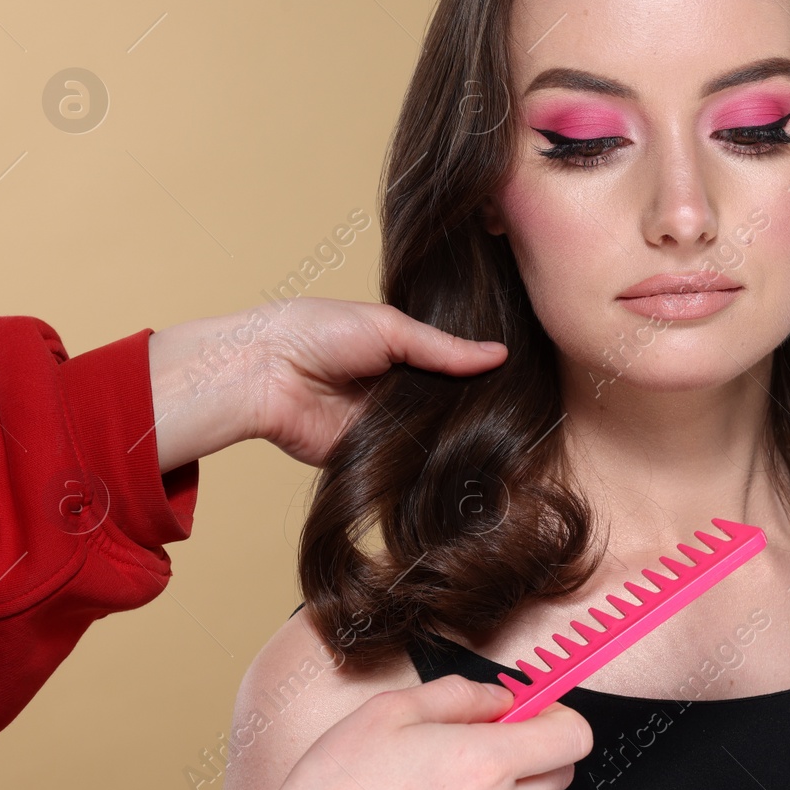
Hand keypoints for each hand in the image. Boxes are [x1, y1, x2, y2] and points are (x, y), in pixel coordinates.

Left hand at [149, 297, 507, 471]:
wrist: (267, 373)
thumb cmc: (318, 332)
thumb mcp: (391, 329)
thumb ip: (444, 348)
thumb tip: (500, 355)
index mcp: (401, 351)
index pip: (453, 365)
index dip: (481, 371)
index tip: (522, 376)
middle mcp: (397, 389)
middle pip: (448, 402)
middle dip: (474, 405)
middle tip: (519, 409)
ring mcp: (386, 424)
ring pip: (434, 433)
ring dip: (456, 434)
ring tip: (505, 434)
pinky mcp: (372, 455)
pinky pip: (409, 461)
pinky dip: (431, 460)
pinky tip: (468, 459)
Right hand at [249, 675, 591, 789]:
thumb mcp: (390, 713)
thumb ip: (458, 696)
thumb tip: (498, 698)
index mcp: (484, 764)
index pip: (574, 737)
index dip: (559, 716)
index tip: (536, 708)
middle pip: (558, 773)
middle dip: (533, 749)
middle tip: (487, 739)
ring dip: (502, 789)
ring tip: (441, 781)